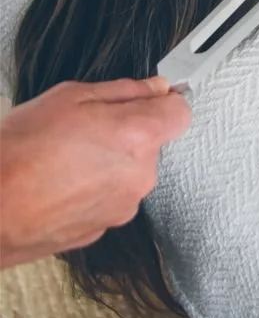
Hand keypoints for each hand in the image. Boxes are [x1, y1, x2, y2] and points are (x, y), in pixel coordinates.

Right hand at [0, 77, 190, 269]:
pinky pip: (110, 197)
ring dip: (109, 162)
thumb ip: (124, 91)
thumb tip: (155, 87)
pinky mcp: (103, 230)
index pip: (181, 112)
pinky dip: (93, 188)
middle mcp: (138, 177)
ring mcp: (122, 208)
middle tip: (87, 126)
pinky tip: (61, 181)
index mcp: (137, 137)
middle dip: (128, 132)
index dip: (165, 101)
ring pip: (129, 172)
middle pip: (152, 144)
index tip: (152, 96)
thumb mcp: (71, 97)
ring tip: (66, 156)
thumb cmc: (19, 153)